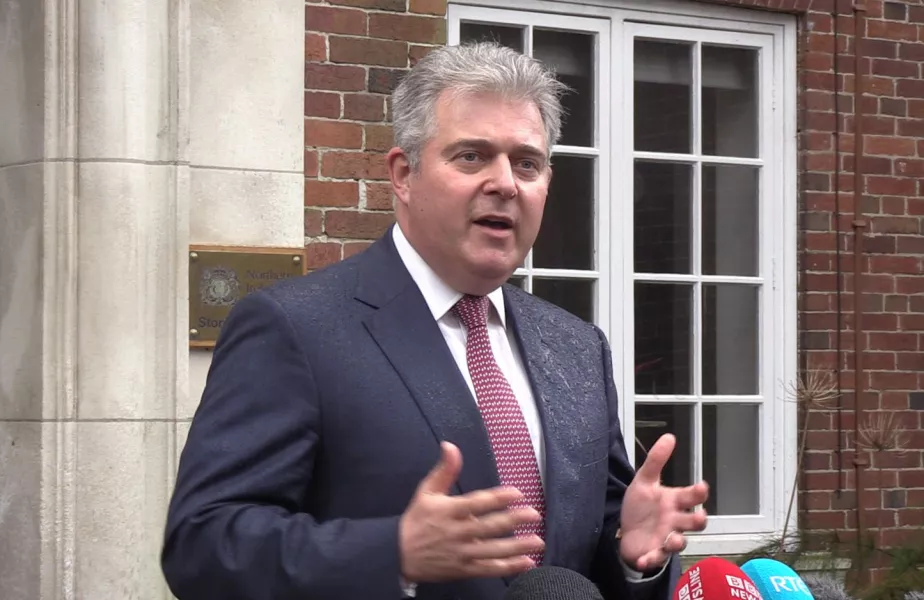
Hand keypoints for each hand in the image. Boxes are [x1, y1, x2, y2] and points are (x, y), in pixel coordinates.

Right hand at [398, 441, 544, 582]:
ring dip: (516, 547)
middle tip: (534, 514)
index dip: (497, 498)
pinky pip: (488, 569)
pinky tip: (527, 563)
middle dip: (513, 520)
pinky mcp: (463, 570)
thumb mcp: (426, 491)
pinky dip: (509, 568)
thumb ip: (444, 470)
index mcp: (448, 511)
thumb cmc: (416, 520)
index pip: (476, 503)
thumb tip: (450, 445)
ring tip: (537, 541)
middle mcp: (456, 533)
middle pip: (488, 527)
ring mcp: (461, 553)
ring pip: (492, 551)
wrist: (398, 554)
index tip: (517, 493)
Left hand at [618, 434, 708, 571]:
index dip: (698, 492)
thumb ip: (656, 460)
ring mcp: (666, 538)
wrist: (626, 531)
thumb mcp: (644, 481)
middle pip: (694, 522)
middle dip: (698, 520)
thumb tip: (670, 437)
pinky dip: (651, 559)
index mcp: (674, 501)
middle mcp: (675, 521)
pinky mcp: (654, 553)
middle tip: (699, 516)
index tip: (702, 486)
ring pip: (679, 542)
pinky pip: (656, 558)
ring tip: (673, 539)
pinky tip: (645, 558)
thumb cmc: (642, 506)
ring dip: (677, 541)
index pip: (691, 496)